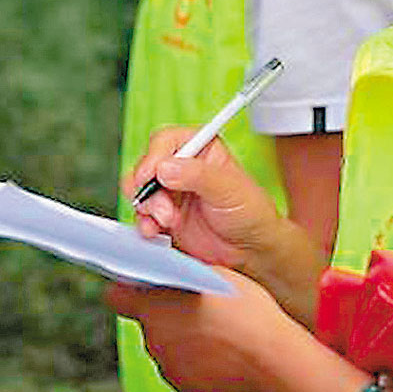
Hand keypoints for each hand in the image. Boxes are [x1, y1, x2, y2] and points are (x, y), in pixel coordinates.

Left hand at [105, 271, 282, 391]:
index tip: (142, 287)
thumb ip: (182, 272)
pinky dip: (198, 363)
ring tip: (216, 331)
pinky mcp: (187, 390)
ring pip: (167, 348)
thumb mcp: (213, 273)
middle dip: (165, 314)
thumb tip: (169, 268)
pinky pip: (184, 371)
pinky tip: (222, 353)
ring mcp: (169, 369)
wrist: (270, 354)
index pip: (116, 297)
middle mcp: (154, 342)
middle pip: (149, 323)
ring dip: (183, 339)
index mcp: (155, 308)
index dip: (128, 290)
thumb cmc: (245, 309)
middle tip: (196, 306)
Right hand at [122, 128, 282, 276]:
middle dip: (148, 187)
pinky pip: (142, 216)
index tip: (150, 175)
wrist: (251, 250)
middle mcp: (182, 168)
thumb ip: (198, 175)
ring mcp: (171, 193)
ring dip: (147, 208)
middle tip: (162, 206)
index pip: (166, 141)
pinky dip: (144, 224)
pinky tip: (157, 231)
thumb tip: (165, 167)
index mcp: (201, 149)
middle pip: (147, 166)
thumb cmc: (250, 211)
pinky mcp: (164, 217)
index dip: (154, 156)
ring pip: (141, 191)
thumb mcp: (229, 188)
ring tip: (167, 221)